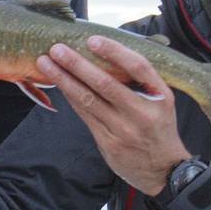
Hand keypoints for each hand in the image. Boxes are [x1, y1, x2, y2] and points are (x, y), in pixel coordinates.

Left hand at [36, 37, 191, 196]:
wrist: (163, 170)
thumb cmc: (159, 127)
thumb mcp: (162, 102)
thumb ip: (141, 81)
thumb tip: (108, 52)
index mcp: (160, 96)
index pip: (138, 67)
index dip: (115, 52)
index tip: (92, 40)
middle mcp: (142, 113)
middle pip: (106, 84)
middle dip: (77, 64)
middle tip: (57, 49)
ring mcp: (124, 130)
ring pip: (89, 100)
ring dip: (65, 80)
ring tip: (46, 64)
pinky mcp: (109, 143)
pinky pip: (85, 115)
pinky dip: (71, 98)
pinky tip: (59, 85)